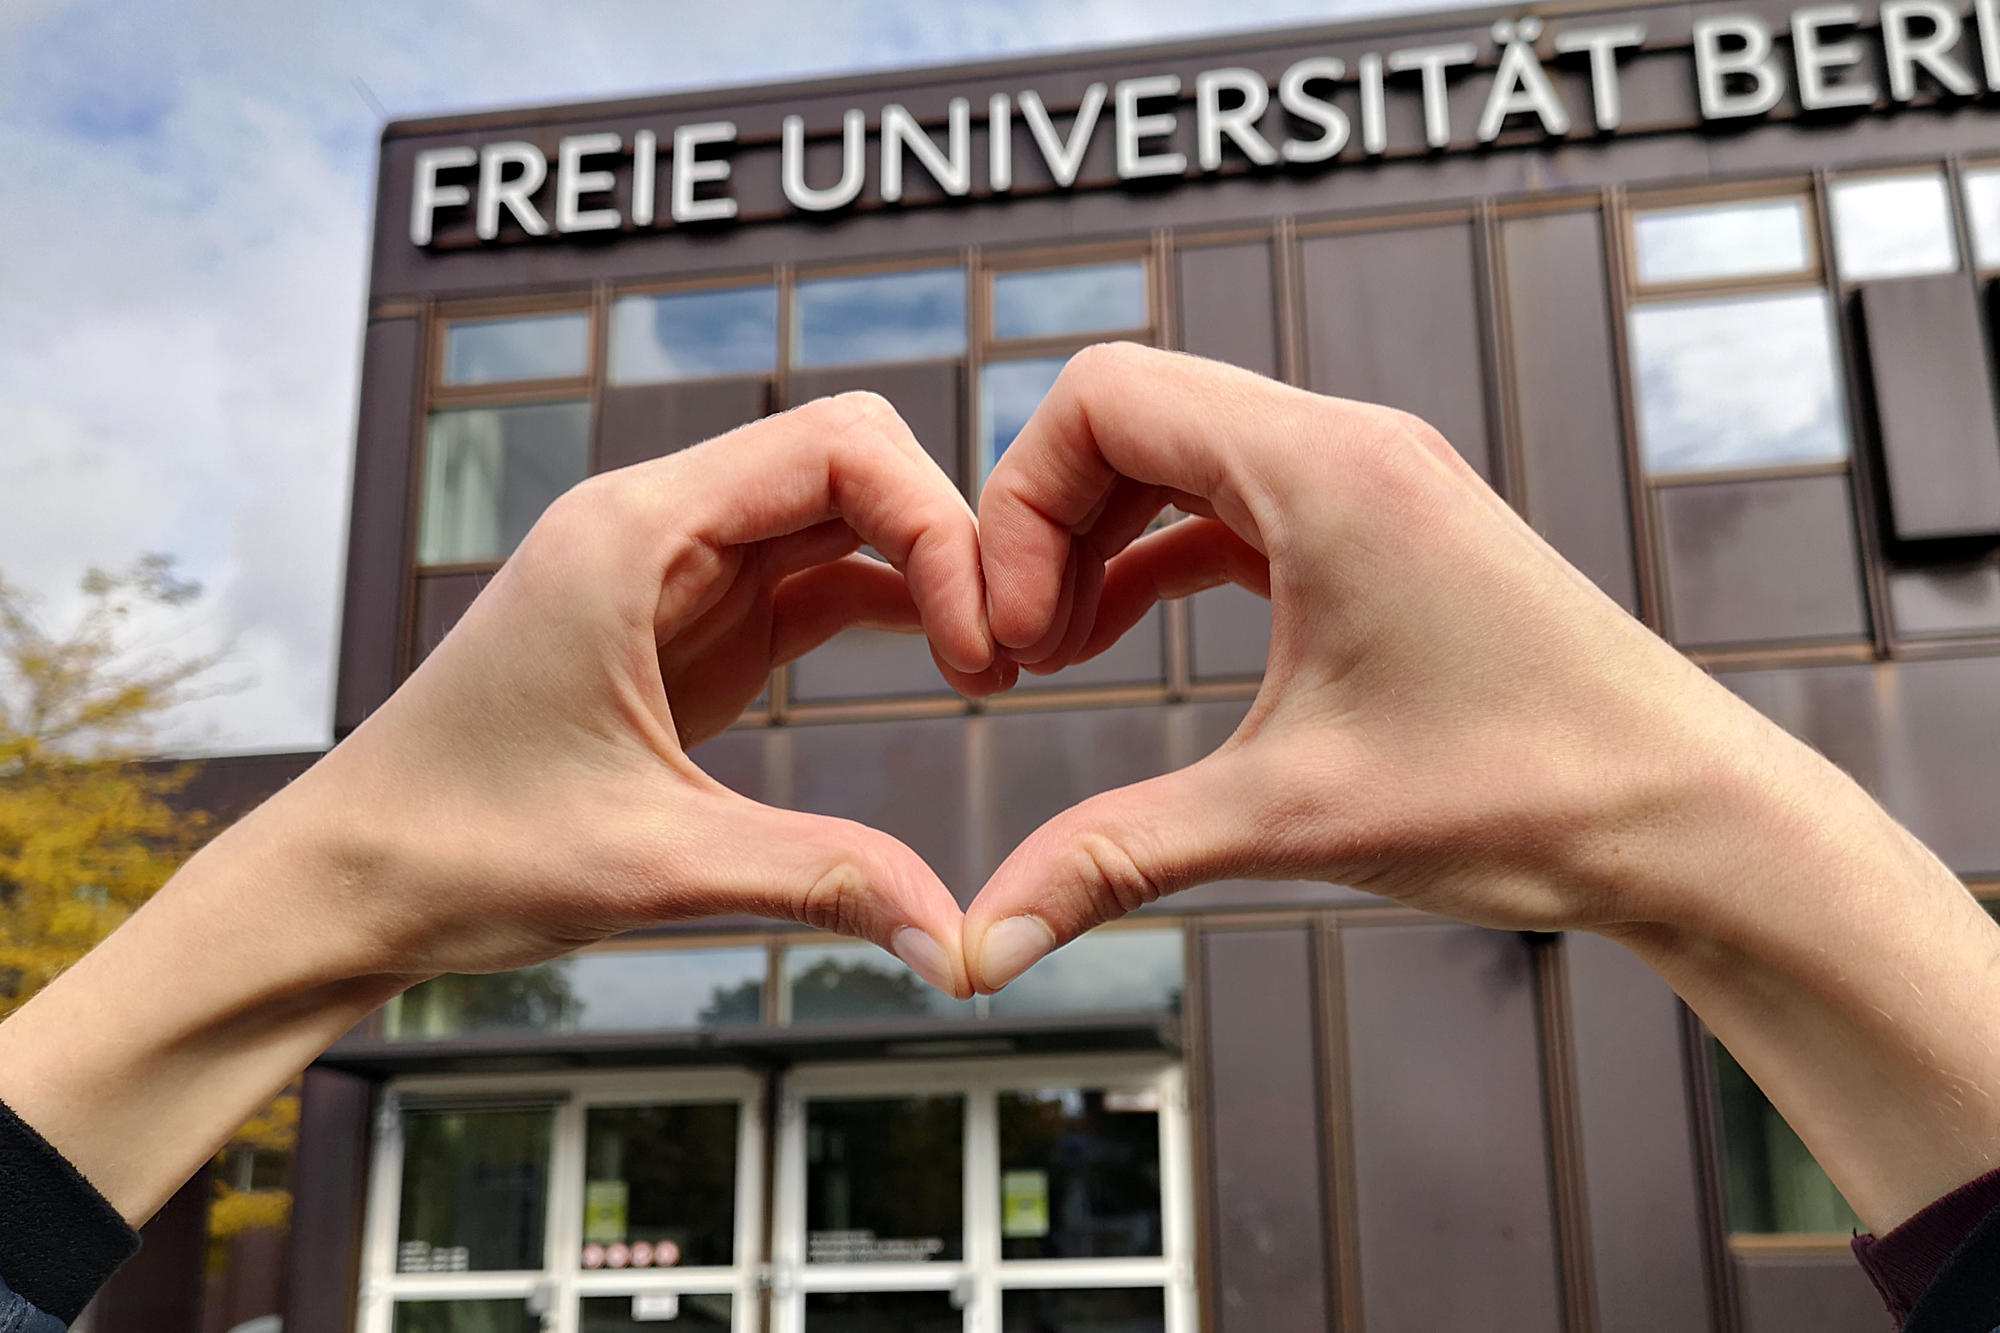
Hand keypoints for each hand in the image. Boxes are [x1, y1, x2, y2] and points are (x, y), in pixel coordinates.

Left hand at [0, 393, 1009, 1221]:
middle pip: (846, 459)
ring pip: (835, 513)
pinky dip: (885, 605)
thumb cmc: (458, 851)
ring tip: (989, 667)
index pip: (834, 447)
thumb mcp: (653, 864)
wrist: (352, 881)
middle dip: (944, 536)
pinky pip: (808, 578)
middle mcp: (653, 525)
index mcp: (631, 534)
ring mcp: (668, 571)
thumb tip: (959, 942)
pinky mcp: (682, 626)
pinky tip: (942, 663)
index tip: (986, 641)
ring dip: (922, 571)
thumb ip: (820, 882)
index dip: (938, 522)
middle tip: (1001, 653)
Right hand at [964, 341, 1738, 975]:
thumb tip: (984, 949)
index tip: (1009, 633)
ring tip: (1059, 651)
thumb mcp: (1289, 820)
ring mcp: (1373, 483)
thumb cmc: (1528, 793)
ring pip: (1180, 457)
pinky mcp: (1387, 534)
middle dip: (1043, 524)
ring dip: (1097, 540)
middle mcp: (1349, 447)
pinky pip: (1234, 505)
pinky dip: (1159, 557)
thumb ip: (1111, 861)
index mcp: (1324, 469)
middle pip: (1129, 416)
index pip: (1100, 398)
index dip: (1016, 504)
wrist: (1689, 818)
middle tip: (1020, 653)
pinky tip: (1122, 635)